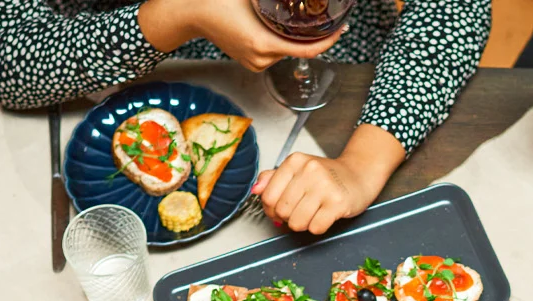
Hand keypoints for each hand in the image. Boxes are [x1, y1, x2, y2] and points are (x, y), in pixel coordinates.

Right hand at [137, 0, 339, 70]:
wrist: (191, 13)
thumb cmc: (218, 1)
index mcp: (264, 44)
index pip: (308, 49)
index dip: (329, 40)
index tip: (342, 29)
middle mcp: (261, 59)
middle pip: (299, 49)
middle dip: (313, 35)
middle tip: (327, 18)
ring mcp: (255, 63)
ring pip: (286, 51)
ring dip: (295, 38)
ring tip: (303, 20)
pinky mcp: (251, 62)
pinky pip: (274, 53)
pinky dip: (282, 41)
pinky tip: (283, 27)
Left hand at [255, 125, 403, 234]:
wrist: (358, 176)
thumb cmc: (326, 176)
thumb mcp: (298, 170)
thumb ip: (273, 178)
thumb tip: (255, 189)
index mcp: (295, 161)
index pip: (268, 196)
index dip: (271, 209)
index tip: (280, 209)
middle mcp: (309, 170)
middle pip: (282, 211)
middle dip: (288, 218)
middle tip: (299, 212)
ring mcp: (324, 186)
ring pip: (297, 222)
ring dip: (303, 224)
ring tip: (312, 213)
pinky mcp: (338, 202)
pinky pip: (315, 227)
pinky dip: (318, 227)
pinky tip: (324, 216)